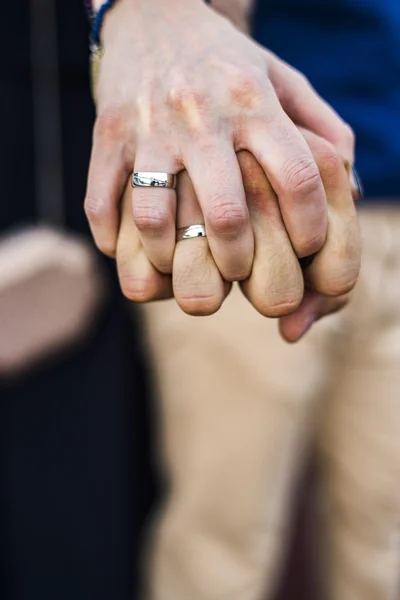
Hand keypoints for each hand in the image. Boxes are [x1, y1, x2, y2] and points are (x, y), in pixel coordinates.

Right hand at [86, 0, 353, 284]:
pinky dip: (113, 240)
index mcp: (253, 102)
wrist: (151, 13)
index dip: (309, 227)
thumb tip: (349, 185)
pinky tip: (134, 248)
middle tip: (239, 272)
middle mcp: (201, 116)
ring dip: (171, 258)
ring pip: (155, 218)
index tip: (306, 248)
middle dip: (237, 261)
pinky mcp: (106, 135)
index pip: (296, 178)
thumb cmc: (226, 61)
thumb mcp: (283, 78)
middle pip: (225, 215)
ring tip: (182, 263)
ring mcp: (148, 127)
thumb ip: (323, 129)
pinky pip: (101, 203)